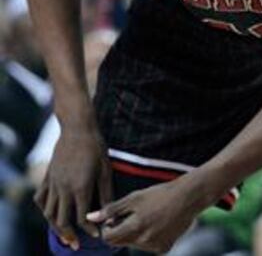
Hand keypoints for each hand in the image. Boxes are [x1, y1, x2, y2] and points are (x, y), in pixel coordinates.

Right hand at [34, 126, 112, 249]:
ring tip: (63, 234)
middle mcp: (63, 188)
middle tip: (76, 245)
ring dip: (54, 226)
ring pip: (48, 212)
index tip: (97, 235)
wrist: (77, 129)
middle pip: (61, 220)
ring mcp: (53, 183)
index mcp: (80, 187)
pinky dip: (44, 209)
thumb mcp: (105, 170)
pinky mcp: (47, 177)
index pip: (83, 217)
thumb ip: (106, 193)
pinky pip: (40, 198)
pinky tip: (51, 213)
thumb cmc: (96, 148)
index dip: (90, 229)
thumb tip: (109, 212)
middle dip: (69, 235)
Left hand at [86, 176, 201, 252]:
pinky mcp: (165, 248)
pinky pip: (148, 247)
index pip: (108, 238)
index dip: (108, 228)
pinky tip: (157, 224)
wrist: (189, 197)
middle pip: (120, 242)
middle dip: (121, 231)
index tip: (114, 219)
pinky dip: (148, 238)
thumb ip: (111, 210)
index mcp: (135, 227)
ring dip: (134, 235)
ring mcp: (155, 246)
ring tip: (147, 217)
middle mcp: (144, 240)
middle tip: (132, 215)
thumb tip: (90, 218)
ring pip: (134, 245)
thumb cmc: (161, 194)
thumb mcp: (134, 198)